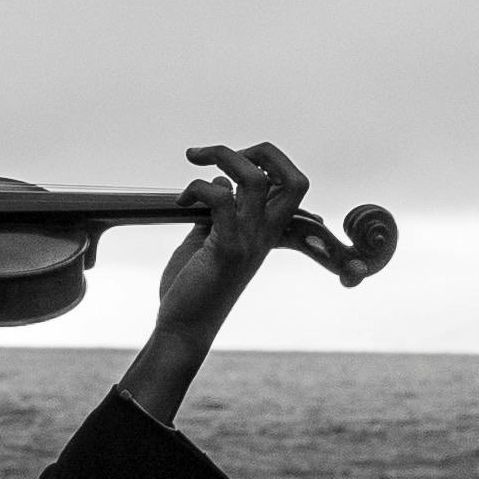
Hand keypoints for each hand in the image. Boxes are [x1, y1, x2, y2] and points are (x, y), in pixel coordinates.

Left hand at [118, 140, 307, 421]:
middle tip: (224, 153)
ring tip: (194, 158)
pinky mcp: (227, 250)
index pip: (292, 186)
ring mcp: (249, 242)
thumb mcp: (207, 240)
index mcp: (264, 232)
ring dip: (224, 156)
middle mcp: (265, 236)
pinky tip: (182, 201)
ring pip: (256, 179)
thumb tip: (221, 182)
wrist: (183, 328)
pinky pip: (221, 200)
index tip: (231, 161)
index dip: (270, 162)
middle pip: (296, 180)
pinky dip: (198, 188)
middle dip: (264, 151)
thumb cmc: (193, 287)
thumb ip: (218, 212)